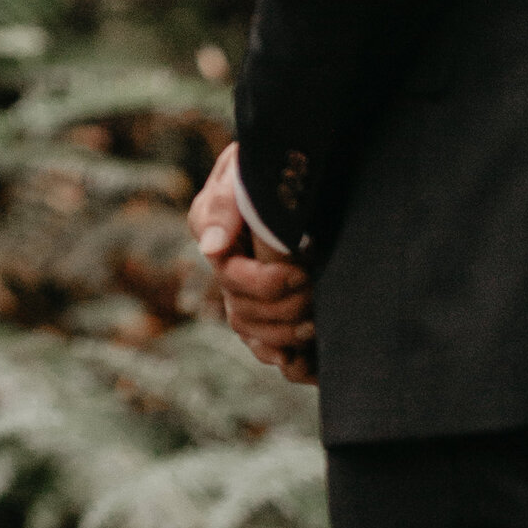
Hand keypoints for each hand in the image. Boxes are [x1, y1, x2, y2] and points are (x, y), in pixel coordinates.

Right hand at [190, 143, 316, 385]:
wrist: (295, 163)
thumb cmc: (268, 162)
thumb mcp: (243, 172)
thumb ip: (224, 206)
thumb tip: (211, 249)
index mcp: (214, 235)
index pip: (232, 277)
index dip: (266, 283)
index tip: (300, 270)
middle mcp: (226, 268)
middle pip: (242, 312)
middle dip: (282, 309)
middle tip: (316, 291)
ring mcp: (246, 289)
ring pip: (252, 334)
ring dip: (284, 336)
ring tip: (315, 324)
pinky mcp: (270, 305)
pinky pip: (267, 348)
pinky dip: (286, 360)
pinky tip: (308, 364)